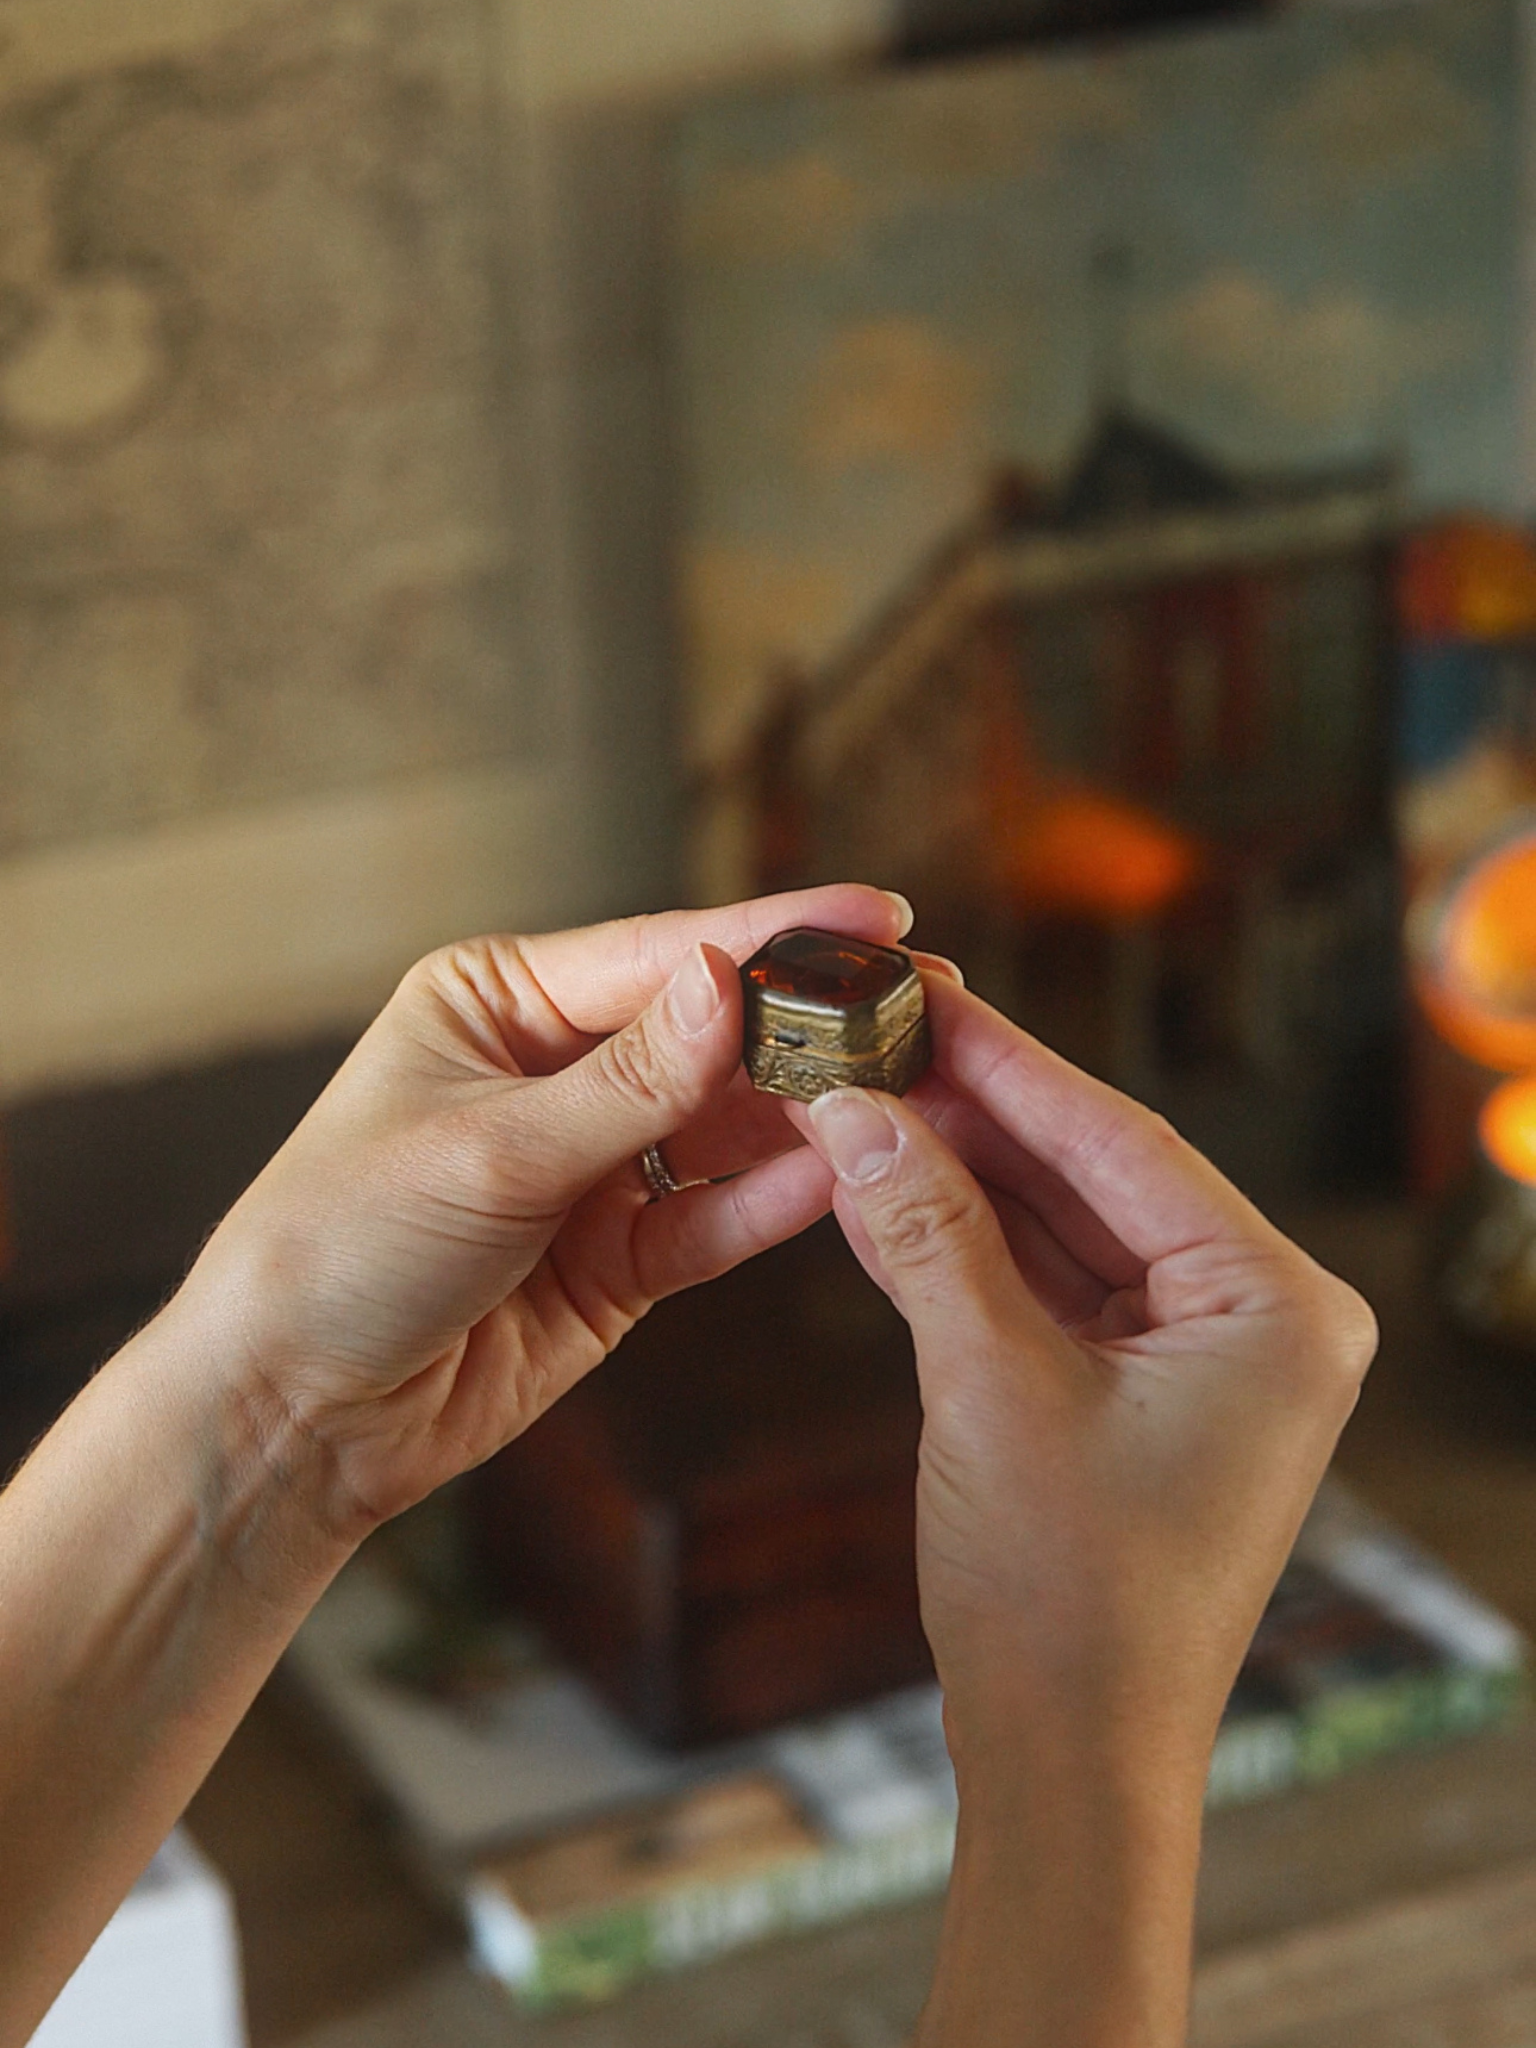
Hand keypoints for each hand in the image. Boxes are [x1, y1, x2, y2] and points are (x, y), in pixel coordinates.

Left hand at [180, 885, 908, 1536]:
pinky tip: (834, 1180)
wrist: (293, 1414)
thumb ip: (626, 1084)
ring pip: (725, 1128)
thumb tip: (729, 984)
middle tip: (918, 1007)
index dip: (772, 934)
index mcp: (498, 1002)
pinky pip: (711, 1220)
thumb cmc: (340, 1248)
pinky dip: (767, 1206)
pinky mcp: (618, 1258)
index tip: (877, 911)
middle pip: (707, 1036)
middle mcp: (554, 1071)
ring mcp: (592, 1167)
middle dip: (805, 1027)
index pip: (658, 954)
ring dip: (803, 1116)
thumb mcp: (488, 1152)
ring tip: (899, 1094)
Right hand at [799, 977, 1378, 2045]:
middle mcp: (1255, 1317)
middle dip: (971, 1112)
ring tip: (852, 1096)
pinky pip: (1041, 1289)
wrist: (1070, 1767)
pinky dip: (960, 1247)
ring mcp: (1196, 1356)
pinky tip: (874, 1187)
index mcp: (1276, 1305)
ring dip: (953, 1174)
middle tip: (872, 1035)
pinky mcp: (1133, 1392)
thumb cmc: (1064, 1599)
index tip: (923, 990)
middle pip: (1091, 1173)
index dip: (1008, 1061)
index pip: (1123, 1142)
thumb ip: (928, 1232)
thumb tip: (858, 1111)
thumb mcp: (988, 1387)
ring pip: (1056, 1227)